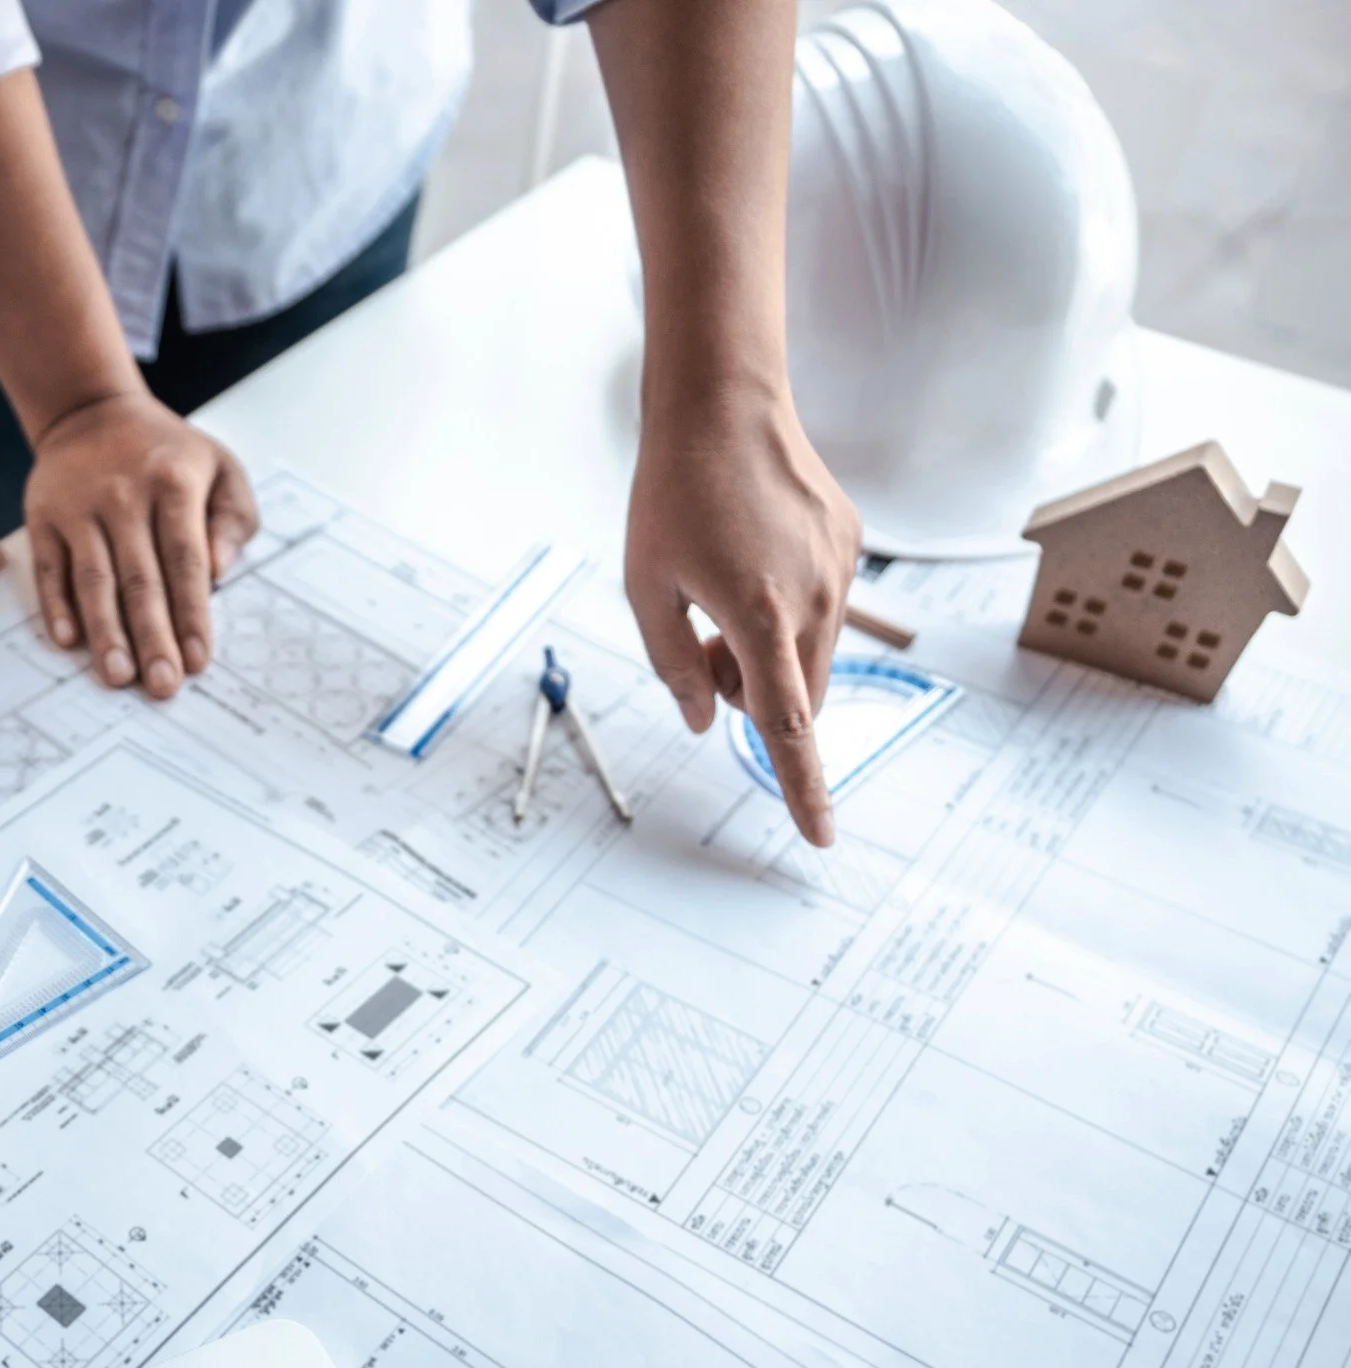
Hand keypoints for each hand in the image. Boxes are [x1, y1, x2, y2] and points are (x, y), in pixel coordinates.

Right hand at [25, 392, 256, 698]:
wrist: (91, 413)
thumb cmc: (166, 453)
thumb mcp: (220, 467)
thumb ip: (234, 518)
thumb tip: (222, 572)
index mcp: (174, 484)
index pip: (186, 561)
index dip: (192, 614)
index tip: (199, 660)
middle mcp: (124, 496)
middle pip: (141, 578)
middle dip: (153, 637)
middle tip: (162, 685)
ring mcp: (79, 508)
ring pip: (94, 579)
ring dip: (106, 632)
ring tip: (117, 676)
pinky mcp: (44, 517)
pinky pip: (50, 568)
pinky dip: (56, 606)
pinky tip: (68, 641)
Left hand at [623, 390, 860, 845]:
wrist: (724, 405)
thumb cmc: (672, 494)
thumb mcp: (645, 587)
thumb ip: (672, 664)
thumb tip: (702, 720)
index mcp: (758, 616)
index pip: (787, 728)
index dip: (802, 788)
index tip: (820, 835)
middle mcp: (814, 599)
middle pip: (797, 698)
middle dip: (753, 697)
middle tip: (703, 646)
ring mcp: (840, 571)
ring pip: (812, 657)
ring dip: (769, 655)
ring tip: (723, 593)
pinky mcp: (851, 545)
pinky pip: (823, 610)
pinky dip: (788, 613)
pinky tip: (752, 557)